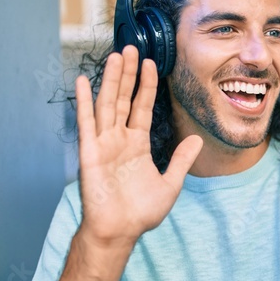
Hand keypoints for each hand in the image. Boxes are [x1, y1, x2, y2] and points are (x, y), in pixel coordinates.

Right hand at [74, 45, 202, 247]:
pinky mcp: (90, 152)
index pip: (142, 108)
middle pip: (123, 99)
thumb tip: (197, 141)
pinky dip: (83, 102)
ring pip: (107, 104)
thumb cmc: (141, 212)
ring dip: (110, 80)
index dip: (147, 86)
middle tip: (131, 49)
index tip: (151, 64)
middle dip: (128, 75)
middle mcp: (119, 140)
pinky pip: (86, 123)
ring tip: (116, 56)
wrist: (120, 231)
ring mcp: (103, 144)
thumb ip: (181, 160)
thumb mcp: (170, 183)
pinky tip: (81, 81)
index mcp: (137, 145)